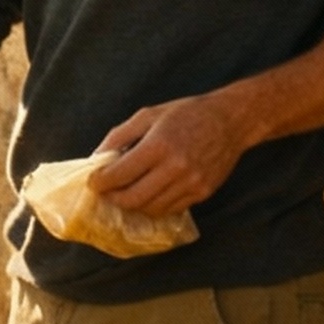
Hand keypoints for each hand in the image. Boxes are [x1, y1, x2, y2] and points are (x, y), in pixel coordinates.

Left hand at [87, 88, 265, 217]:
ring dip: (133, 204)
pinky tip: (148, 194)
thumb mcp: (149, 115)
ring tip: (125, 193)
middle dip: (113, 198)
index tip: (93, 182)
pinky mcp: (202, 193)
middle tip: (105, 192)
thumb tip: (96, 158)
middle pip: (133, 198)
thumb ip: (120, 136)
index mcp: (159, 145)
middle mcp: (176, 168)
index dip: (101, 182)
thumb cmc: (186, 113)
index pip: (120, 174)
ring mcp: (191, 184)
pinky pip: (170, 210)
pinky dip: (154, 206)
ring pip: (151, 209)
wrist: (231, 121)